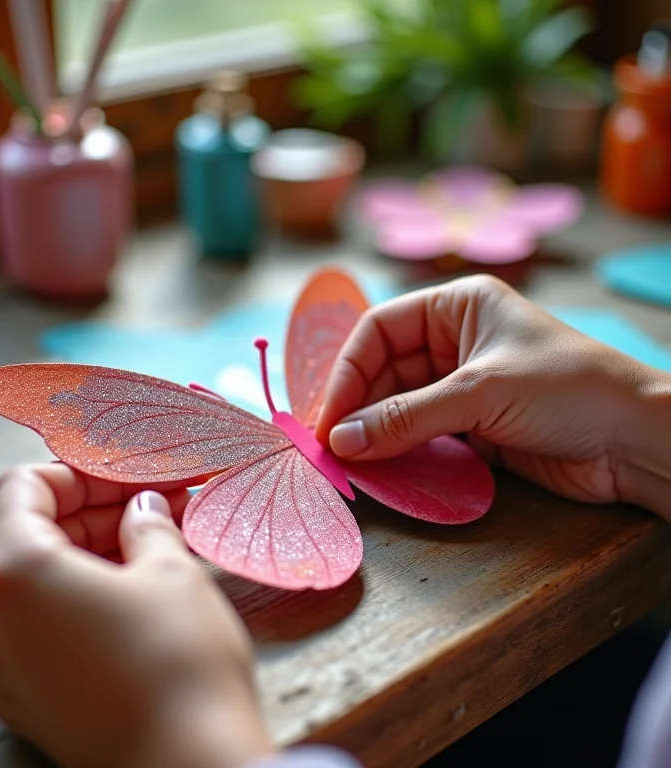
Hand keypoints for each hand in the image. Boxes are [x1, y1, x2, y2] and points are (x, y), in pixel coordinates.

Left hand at [0, 464, 273, 767]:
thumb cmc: (176, 662)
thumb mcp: (170, 570)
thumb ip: (147, 524)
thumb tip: (142, 509)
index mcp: (14, 571)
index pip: (24, 487)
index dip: (80, 474)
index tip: (126, 477)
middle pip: (29, 534)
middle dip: (95, 514)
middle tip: (155, 507)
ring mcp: (3, 665)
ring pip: (38, 583)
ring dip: (92, 554)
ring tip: (154, 545)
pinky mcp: (26, 698)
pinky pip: (43, 626)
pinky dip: (81, 598)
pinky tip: (136, 593)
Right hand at [317, 275, 670, 517]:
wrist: (636, 441)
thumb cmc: (567, 389)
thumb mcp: (479, 392)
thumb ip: (406, 417)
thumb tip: (342, 440)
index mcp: (456, 307)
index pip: (380, 330)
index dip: (347, 371)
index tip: (329, 417)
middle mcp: (453, 341)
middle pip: (384, 371)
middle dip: (358, 407)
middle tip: (333, 448)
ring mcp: (461, 386)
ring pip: (399, 406)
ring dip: (376, 433)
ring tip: (352, 462)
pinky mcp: (472, 427)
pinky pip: (421, 435)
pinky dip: (400, 452)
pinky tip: (382, 468)